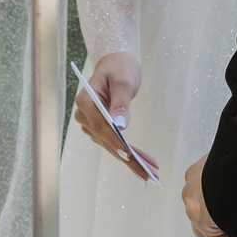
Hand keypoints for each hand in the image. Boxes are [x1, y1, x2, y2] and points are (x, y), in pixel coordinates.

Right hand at [75, 52, 159, 181]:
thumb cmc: (120, 68)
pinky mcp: (99, 128)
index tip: (130, 157)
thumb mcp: (124, 82)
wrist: (115, 64)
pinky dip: (129, 154)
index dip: (116, 143)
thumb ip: (121, 104)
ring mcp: (90, 122)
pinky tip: (144, 165)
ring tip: (152, 172)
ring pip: (111, 145)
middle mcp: (84, 114)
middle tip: (149, 173)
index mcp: (86, 101)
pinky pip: (113, 143)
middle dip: (128, 157)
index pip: (101, 126)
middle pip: (106, 140)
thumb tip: (121, 126)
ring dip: (131, 159)